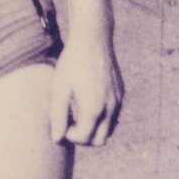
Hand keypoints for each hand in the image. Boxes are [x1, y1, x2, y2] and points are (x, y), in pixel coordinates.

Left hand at [50, 31, 123, 146]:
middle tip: (69, 123)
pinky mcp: (121, 93)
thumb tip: (57, 138)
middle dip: (84, 137)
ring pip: (108, 130)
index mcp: (94, 109)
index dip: (69, 136)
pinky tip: (87, 102)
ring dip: (94, 129)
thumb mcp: (60, 87)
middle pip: (99, 140)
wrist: (93, 38)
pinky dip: (102, 118)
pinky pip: (113, 116)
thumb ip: (57, 115)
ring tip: (77, 113)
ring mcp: (118, 101)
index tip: (61, 122)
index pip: (84, 138)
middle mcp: (110, 108)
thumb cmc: (72, 62)